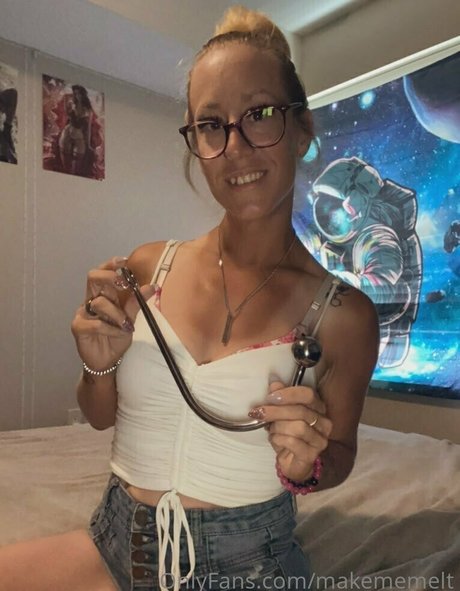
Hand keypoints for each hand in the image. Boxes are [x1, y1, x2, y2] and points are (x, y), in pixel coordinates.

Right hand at [71, 256, 155, 371]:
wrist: (107, 360)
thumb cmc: (116, 337)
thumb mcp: (131, 318)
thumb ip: (137, 302)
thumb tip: (153, 287)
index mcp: (104, 294)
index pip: (103, 273)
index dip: (111, 264)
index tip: (124, 261)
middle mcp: (92, 300)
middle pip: (93, 277)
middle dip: (110, 278)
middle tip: (124, 285)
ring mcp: (83, 313)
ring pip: (99, 303)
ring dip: (117, 314)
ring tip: (127, 326)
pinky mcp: (78, 327)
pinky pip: (94, 323)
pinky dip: (109, 328)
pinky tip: (117, 333)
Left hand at [249, 380, 332, 481]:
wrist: (292, 462)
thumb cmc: (287, 435)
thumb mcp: (281, 415)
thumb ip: (280, 398)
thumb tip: (274, 381)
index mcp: (318, 408)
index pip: (308, 395)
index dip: (289, 394)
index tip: (270, 396)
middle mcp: (324, 423)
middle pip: (300, 411)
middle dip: (276, 411)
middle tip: (259, 412)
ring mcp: (320, 440)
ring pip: (298, 427)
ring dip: (278, 427)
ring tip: (271, 430)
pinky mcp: (312, 455)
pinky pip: (293, 442)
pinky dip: (279, 439)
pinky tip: (275, 439)